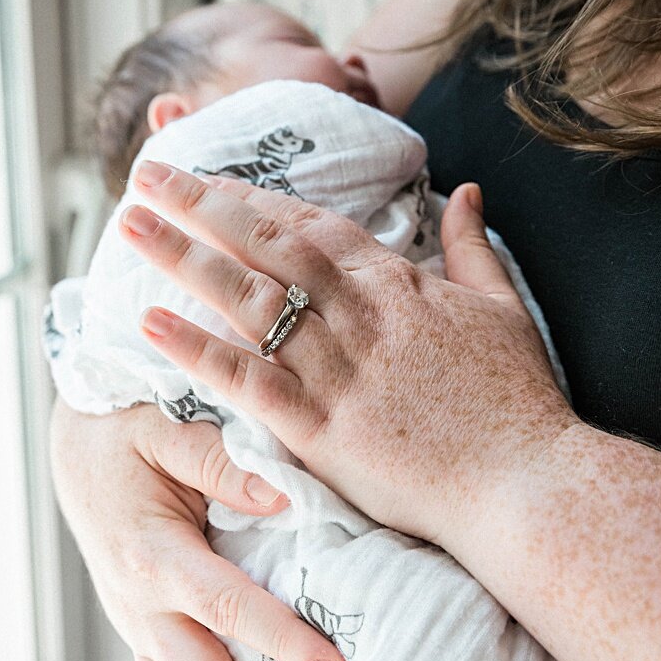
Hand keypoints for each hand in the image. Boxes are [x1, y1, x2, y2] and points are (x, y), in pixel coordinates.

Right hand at [50, 401, 349, 660]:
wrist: (74, 448)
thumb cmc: (127, 431)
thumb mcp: (167, 429)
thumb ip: (222, 462)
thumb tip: (284, 498)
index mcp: (150, 553)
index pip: (223, 607)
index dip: (281, 643)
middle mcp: (137, 602)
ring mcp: (135, 625)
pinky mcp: (140, 635)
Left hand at [120, 163, 577, 542]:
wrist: (531, 485)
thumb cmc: (520, 406)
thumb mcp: (505, 309)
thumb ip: (472, 249)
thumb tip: (464, 192)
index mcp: (399, 286)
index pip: (312, 226)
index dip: (253, 199)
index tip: (206, 179)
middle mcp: (361, 316)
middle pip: (267, 244)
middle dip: (202, 204)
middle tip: (145, 175)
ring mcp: (338, 370)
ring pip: (246, 298)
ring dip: (183, 257)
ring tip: (129, 225)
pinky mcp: (320, 427)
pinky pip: (245, 379)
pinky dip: (196, 349)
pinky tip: (149, 322)